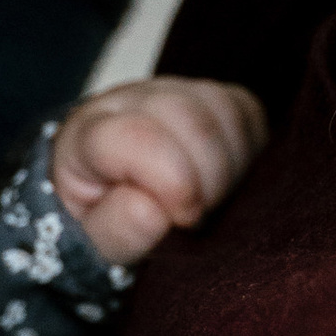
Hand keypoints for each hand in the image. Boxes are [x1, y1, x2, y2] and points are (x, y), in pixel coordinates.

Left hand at [48, 75, 266, 265]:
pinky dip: (248, 151)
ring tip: (212, 202)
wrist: (112, 199)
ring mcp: (170, 91)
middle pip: (189, 117)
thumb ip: (116, 232)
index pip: (139, 137)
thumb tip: (149, 210)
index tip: (182, 221)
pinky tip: (228, 181)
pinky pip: (244, 109)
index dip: (174, 183)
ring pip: (222, 109)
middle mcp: (128, 100)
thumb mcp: (98, 244)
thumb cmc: (104, 223)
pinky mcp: (206, 96)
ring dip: (231, 167)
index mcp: (87, 135)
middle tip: (197, 218)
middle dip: (209, 180)